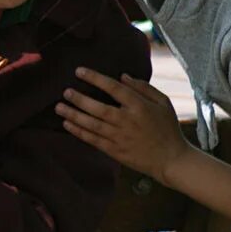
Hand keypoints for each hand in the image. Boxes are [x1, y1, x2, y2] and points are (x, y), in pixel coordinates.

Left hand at [56, 68, 189, 183]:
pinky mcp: (115, 151)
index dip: (95, 78)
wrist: (171, 160)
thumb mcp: (163, 102)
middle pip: (98, 108)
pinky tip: (67, 125)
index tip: (79, 71)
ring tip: (59, 107)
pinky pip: (93, 140)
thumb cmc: (168, 128)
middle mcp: (127, 121)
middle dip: (79, 99)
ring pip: (92, 125)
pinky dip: (79, 132)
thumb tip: (122, 76)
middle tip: (65, 91)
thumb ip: (143, 87)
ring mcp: (119, 137)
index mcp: (139, 106)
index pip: (113, 88)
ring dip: (74, 116)